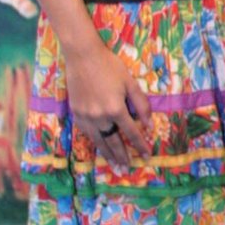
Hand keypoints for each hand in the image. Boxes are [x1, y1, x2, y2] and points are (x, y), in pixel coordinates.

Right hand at [62, 38, 151, 169]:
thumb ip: (141, 105)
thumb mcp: (130, 83)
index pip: (131, 133)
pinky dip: (94, 141)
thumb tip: (148, 125)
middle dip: (122, 156)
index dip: (140, 145)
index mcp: (116, 109)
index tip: (146, 155)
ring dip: (107, 154)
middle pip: (113, 142)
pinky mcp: (76, 113)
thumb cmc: (110, 66)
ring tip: (114, 165)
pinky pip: (86, 133)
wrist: (82, 56)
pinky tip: (99, 147)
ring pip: (98, 140)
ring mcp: (86, 116)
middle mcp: (100, 117)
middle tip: (127, 168)